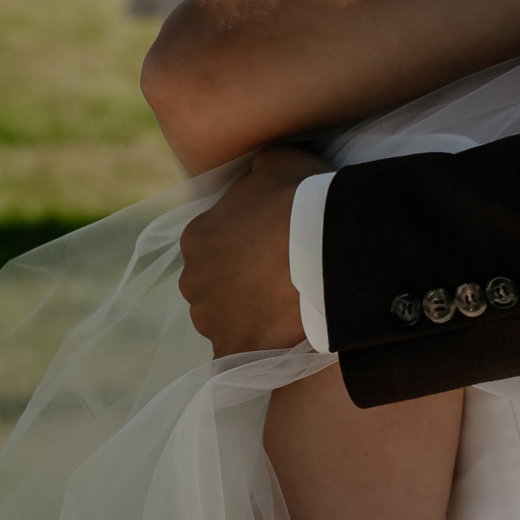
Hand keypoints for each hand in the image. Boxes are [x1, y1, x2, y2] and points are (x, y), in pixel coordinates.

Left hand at [180, 148, 322, 355]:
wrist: (326, 249)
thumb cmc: (301, 199)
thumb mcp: (279, 160)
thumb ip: (259, 168)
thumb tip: (258, 171)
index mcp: (197, 236)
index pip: (211, 248)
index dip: (243, 251)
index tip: (272, 250)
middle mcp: (193, 280)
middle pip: (214, 288)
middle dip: (241, 287)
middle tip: (282, 283)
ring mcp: (210, 320)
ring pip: (225, 323)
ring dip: (249, 319)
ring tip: (289, 313)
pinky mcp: (232, 350)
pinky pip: (238, 358)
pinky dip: (256, 352)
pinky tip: (281, 344)